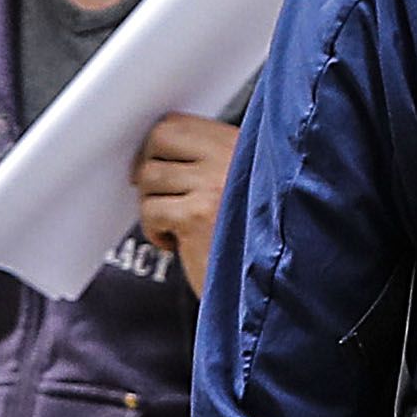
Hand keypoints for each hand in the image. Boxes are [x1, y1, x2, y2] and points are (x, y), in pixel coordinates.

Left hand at [133, 114, 245, 288]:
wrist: (270, 292)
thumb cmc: (253, 244)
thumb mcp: (242, 189)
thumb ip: (209, 165)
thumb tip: (154, 155)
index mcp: (240, 145)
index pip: (180, 123)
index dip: (157, 144)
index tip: (154, 165)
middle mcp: (230, 158)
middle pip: (159, 138)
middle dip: (146, 166)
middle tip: (152, 193)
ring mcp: (214, 184)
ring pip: (150, 177)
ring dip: (151, 204)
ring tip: (172, 226)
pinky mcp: (198, 216)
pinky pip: (151, 210)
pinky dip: (155, 231)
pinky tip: (175, 244)